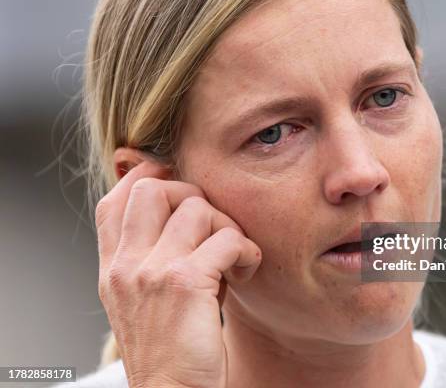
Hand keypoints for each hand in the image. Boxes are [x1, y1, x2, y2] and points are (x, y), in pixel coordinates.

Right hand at [95, 160, 261, 387]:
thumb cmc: (171, 350)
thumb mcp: (146, 300)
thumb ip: (156, 257)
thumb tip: (190, 216)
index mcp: (114, 269)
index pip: (115, 200)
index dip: (147, 178)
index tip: (178, 183)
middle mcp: (126, 265)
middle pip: (153, 189)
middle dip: (192, 195)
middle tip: (213, 226)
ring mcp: (152, 271)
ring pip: (198, 209)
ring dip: (228, 226)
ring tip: (234, 256)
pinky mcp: (185, 282)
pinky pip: (227, 239)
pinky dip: (247, 250)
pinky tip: (247, 270)